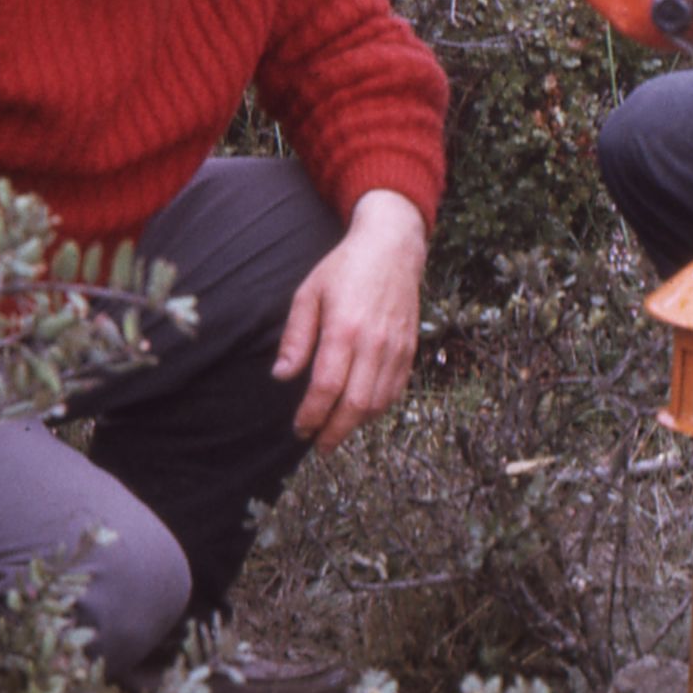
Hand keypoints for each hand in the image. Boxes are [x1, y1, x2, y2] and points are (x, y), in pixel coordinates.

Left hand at [273, 190, 429, 448]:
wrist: (392, 247)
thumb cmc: (344, 269)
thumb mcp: (308, 294)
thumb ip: (296, 337)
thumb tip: (282, 376)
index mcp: (344, 329)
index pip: (327, 387)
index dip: (312, 415)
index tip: (300, 428)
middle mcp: (374, 342)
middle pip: (356, 404)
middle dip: (335, 431)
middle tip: (319, 445)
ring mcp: (396, 347)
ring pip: (379, 402)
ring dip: (356, 424)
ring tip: (337, 429)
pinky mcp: (410, 348)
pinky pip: (396, 390)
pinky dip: (379, 407)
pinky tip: (361, 410)